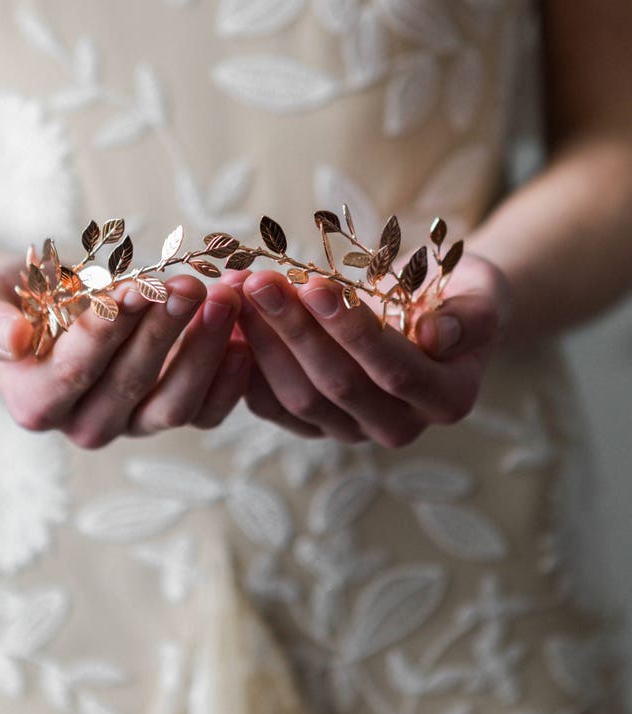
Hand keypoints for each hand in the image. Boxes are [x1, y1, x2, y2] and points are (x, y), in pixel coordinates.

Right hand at [0, 263, 249, 446]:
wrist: (35, 313)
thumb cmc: (6, 304)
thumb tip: (12, 340)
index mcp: (34, 405)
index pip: (76, 372)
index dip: (108, 331)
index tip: (135, 288)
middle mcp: (83, 426)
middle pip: (131, 386)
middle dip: (164, 332)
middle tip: (191, 285)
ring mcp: (130, 426)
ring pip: (174, 405)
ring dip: (203, 350)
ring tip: (224, 299)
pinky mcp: (167, 415)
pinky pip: (206, 412)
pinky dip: (228, 379)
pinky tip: (243, 338)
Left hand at [235, 253, 510, 446]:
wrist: (433, 309)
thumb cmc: (459, 293)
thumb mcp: (481, 293)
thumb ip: (469, 316)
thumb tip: (437, 336)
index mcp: (448, 398)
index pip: (394, 370)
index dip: (351, 330)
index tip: (315, 284)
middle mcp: (401, 427)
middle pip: (338, 386)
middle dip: (294, 330)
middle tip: (260, 281)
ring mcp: (353, 431)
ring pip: (299, 397)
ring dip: (265, 341)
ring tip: (243, 289)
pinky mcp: (314, 425)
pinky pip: (273, 405)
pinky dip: (247, 363)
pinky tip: (233, 319)